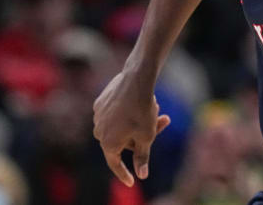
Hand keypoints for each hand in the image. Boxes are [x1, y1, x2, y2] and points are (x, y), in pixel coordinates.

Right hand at [93, 70, 170, 186]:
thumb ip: (142, 157)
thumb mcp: (147, 136)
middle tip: (164, 122)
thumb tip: (142, 175)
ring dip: (140, 122)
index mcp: (107, 144)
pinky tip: (145, 100)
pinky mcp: (101, 102)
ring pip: (122, 126)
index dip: (124, 174)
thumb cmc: (142, 110)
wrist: (136, 79)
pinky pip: (117, 114)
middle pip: (124, 141)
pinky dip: (130, 112)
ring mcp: (98, 116)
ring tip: (157, 107)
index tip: (131, 183)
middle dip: (144, 135)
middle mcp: (99, 131)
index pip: (115, 164)